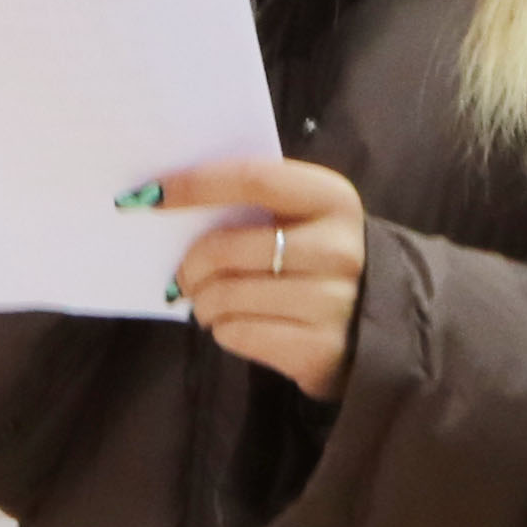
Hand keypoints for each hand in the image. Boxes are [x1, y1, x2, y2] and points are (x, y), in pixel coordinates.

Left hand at [159, 157, 371, 398]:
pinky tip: (237, 324)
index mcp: (333, 199)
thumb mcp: (305, 220)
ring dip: (202, 302)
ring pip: (225, 295)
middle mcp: (339, 247)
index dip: (194, 185)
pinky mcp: (320, 347)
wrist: (378, 327)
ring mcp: (333, 300)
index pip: (252, 179)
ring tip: (210, 303)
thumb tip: (165, 197)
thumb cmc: (317, 262)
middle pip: (226, 247)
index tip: (148, 195)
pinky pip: (238, 332)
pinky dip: (223, 330)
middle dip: (189, 265)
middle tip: (183, 276)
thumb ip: (256, 203)